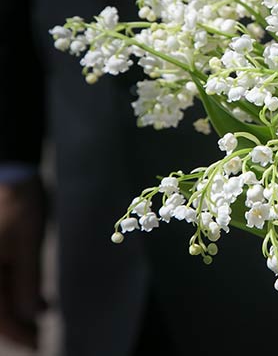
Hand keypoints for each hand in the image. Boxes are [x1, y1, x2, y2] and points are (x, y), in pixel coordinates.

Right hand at [0, 177, 45, 348]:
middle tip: (39, 334)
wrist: (7, 169)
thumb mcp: (27, 245)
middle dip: (11, 325)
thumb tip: (28, 316)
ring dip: (9, 309)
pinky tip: (30, 297)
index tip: (38, 344)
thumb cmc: (16, 203)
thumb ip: (25, 283)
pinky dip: (6, 291)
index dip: (16, 334)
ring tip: (40, 312)